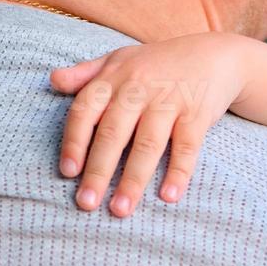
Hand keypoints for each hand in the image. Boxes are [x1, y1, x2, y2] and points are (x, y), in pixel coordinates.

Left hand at [48, 33, 250, 217]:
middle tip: (86, 204)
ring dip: (133, 179)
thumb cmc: (157, 63)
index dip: (75, 141)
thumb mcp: (120, 60)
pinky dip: (178, 172)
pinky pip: (186, 147)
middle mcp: (139, 88)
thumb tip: (52, 80)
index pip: (86, 110)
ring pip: (148, 144)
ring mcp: (170, 101)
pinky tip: (168, 197)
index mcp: (114, 78)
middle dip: (98, 171)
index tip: (67, 171)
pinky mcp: (198, 114)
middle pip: (114, 133)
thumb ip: (86, 74)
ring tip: (120, 209)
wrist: (214, 55)